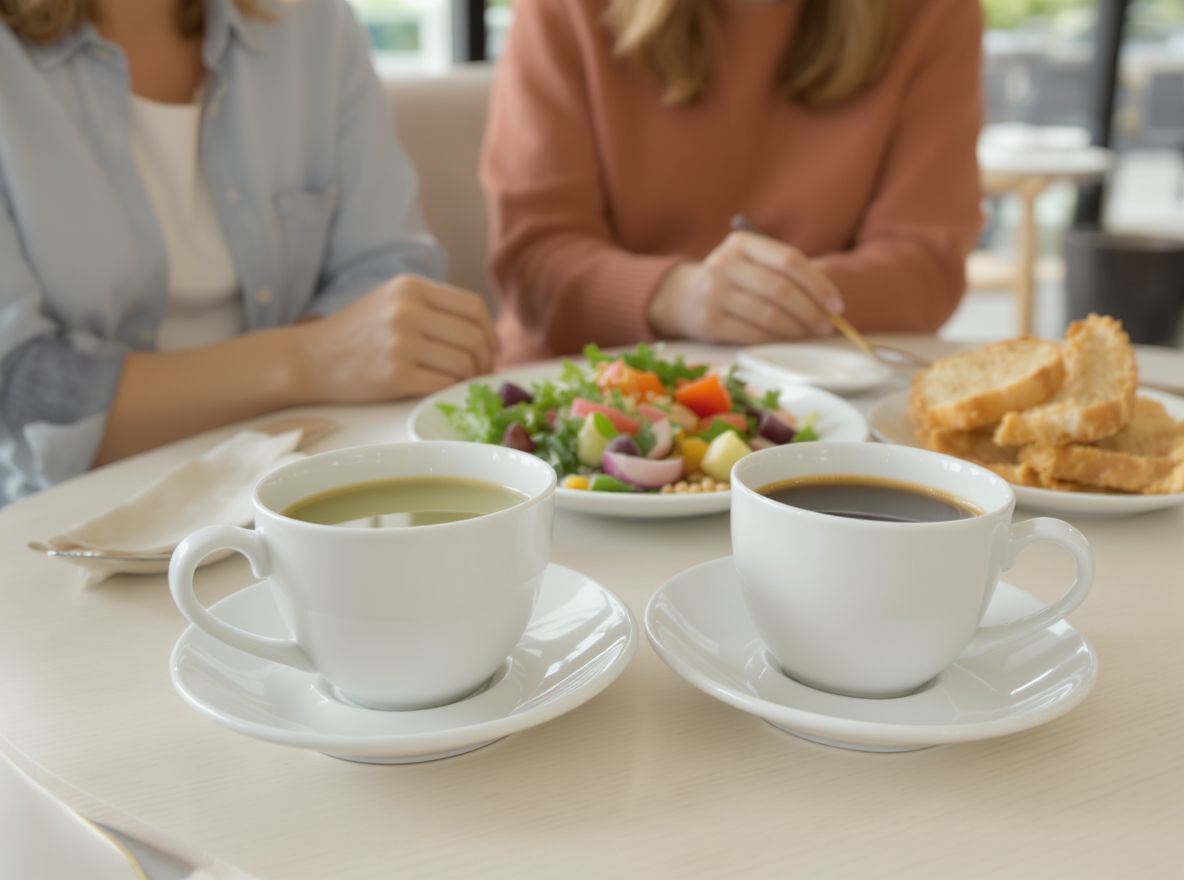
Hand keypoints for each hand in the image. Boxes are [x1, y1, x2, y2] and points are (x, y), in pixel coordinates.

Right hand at [290, 275, 497, 402]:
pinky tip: (443, 391)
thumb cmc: (356, 334)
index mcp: (410, 287)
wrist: (308, 360)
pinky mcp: (394, 376)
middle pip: (474, 336)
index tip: (490, 350)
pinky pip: (443, 384)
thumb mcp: (392, 301)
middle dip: (485, 359)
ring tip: (461, 383)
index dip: (490, 332)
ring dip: (470, 378)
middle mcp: (406, 311)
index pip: (472, 307)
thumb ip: (433, 307)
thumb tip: (485, 332)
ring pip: (463, 363)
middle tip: (481, 373)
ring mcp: (400, 343)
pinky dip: (450, 390)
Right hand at [647, 231, 844, 343]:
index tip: (837, 305)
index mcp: (742, 243)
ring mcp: (714, 293)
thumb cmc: (731, 280)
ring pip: (768, 315)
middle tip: (827, 327)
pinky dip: (776, 340)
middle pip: (780, 289)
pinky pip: (753, 334)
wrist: (680, 297)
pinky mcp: (709, 321)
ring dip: (797, 329)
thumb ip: (784, 274)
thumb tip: (828, 305)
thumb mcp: (750, 263)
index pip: (789, 260)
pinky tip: (788, 341)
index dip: (818, 284)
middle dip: (810, 311)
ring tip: (811, 335)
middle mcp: (725, 264)